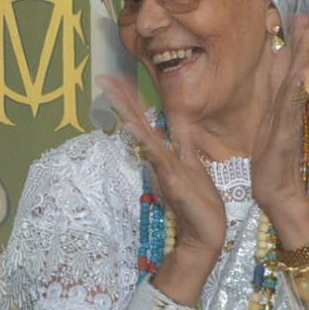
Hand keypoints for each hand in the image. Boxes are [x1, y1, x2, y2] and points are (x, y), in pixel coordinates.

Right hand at [101, 72, 226, 273]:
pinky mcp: (170, 175)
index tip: (118, 81)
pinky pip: (155, 152)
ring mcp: (162, 164)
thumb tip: (177, 123)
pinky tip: (132, 124)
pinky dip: (143, 138)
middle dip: (123, 99)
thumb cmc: (200, 202)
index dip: (132, 101)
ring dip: (127, 111)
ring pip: (142, 132)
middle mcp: (159, 156)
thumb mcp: (193, 163)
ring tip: (112, 91)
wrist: (204, 232)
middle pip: (138, 121)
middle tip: (104, 77)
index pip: (145, 120)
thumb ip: (183, 143)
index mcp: (165, 152)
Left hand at [242, 26, 308, 234]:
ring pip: (296, 79)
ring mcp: (288, 119)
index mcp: (280, 105)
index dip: (294, 43)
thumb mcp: (264, 128)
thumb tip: (265, 88)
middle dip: (304, 40)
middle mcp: (287, 108)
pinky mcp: (283, 133)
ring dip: (303, 54)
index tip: (300, 18)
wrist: (276, 192)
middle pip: (297, 67)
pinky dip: (295, 87)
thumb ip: (269, 107)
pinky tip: (298, 70)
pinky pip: (289, 106)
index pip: (287, 67)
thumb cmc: (268, 164)